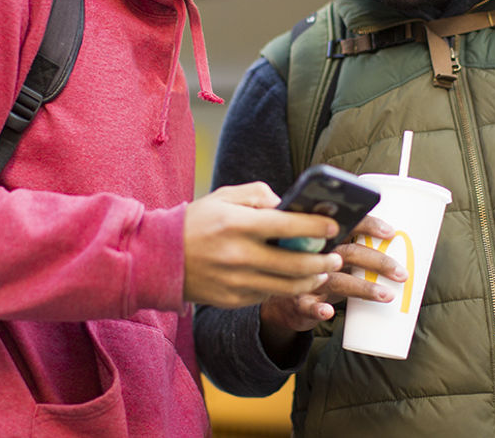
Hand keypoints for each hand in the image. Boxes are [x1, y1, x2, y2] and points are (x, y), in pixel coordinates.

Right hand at [183, 182, 342, 307]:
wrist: (158, 258)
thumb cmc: (196, 222)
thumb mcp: (223, 197)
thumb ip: (258, 195)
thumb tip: (288, 204)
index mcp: (237, 224)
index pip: (287, 224)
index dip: (316, 226)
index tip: (334, 225)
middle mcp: (238, 255)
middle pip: (295, 263)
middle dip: (323, 260)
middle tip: (336, 256)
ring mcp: (235, 281)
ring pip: (287, 286)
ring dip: (312, 279)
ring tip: (323, 271)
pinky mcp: (232, 300)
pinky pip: (268, 295)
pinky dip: (286, 288)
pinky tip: (296, 281)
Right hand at [257, 213, 407, 358]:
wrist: (280, 298)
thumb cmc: (315, 273)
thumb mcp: (331, 256)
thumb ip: (354, 249)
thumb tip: (399, 247)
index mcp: (326, 237)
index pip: (349, 223)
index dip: (369, 225)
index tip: (391, 233)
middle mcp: (316, 253)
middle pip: (349, 251)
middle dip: (378, 261)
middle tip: (402, 274)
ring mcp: (306, 277)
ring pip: (335, 279)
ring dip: (362, 287)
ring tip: (387, 295)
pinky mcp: (297, 301)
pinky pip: (307, 305)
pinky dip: (317, 309)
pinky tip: (328, 312)